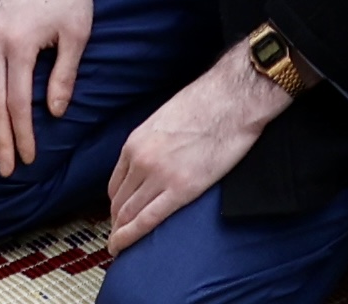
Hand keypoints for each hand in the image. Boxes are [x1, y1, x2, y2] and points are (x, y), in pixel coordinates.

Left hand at [105, 43, 293, 250]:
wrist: (231, 98)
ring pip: (128, 213)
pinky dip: (129, 237)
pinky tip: (121, 247)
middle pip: (119, 201)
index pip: (115, 183)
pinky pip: (147, 220)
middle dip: (116, 221)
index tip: (118, 215)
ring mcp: (159, 175)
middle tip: (119, 236)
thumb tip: (156, 158)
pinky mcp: (181, 189)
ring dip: (120, 232)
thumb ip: (153, 142)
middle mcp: (140, 159)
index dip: (115, 204)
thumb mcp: (165, 119)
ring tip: (120, 246)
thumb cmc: (206, 103)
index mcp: (135, 142)